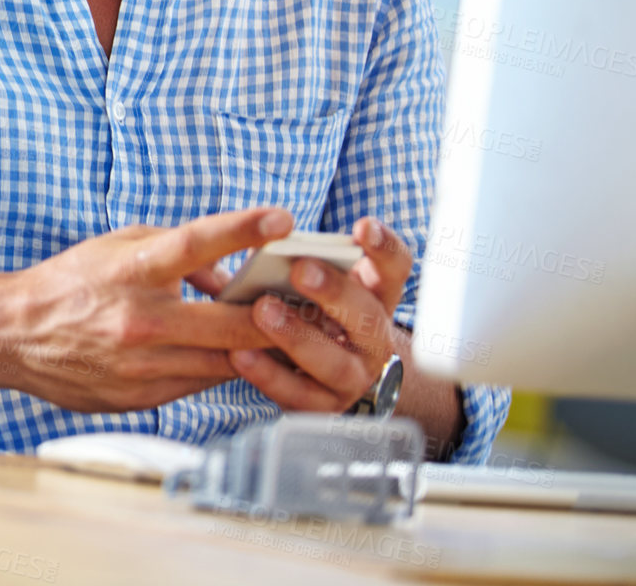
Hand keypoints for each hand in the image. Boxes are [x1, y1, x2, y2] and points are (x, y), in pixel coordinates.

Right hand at [4, 207, 292, 412]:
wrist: (14, 334)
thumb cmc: (70, 282)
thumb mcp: (117, 246)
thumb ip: (173, 250)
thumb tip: (226, 270)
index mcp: (133, 271)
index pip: (196, 244)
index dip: (243, 228)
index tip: (282, 217)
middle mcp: (142, 320)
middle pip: (233, 321)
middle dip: (278, 312)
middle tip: (311, 301)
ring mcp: (144, 365)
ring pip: (226, 360)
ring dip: (257, 345)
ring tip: (283, 328)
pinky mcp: (144, 397)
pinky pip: (200, 382)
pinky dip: (218, 365)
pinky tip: (228, 352)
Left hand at [228, 216, 412, 411]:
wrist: (322, 374)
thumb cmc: (306, 310)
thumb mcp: (306, 283)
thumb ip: (283, 260)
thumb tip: (242, 244)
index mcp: (373, 296)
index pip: (394, 269)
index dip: (383, 248)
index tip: (361, 227)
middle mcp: (374, 339)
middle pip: (369, 317)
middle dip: (335, 292)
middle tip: (300, 269)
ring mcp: (355, 377)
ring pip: (336, 364)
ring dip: (298, 336)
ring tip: (263, 310)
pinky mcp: (325, 408)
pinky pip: (300, 395)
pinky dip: (268, 374)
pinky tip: (241, 353)